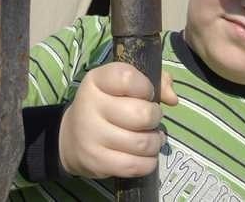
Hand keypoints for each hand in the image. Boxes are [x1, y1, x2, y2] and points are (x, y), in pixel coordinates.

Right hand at [58, 62, 177, 178]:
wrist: (72, 138)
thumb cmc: (107, 106)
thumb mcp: (124, 86)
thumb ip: (155, 82)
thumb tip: (172, 99)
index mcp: (96, 81)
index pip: (127, 78)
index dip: (145, 87)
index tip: (145, 94)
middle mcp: (90, 105)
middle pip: (141, 114)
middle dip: (154, 118)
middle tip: (150, 120)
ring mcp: (91, 135)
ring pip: (142, 143)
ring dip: (154, 143)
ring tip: (149, 139)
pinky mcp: (96, 161)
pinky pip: (135, 165)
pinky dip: (148, 162)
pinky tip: (144, 156)